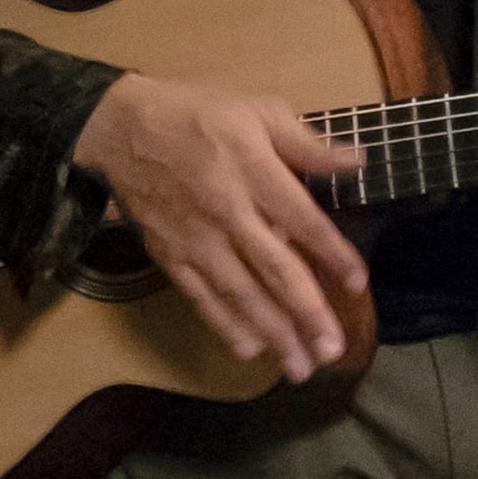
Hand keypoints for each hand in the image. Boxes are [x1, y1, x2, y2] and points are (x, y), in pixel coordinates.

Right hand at [72, 72, 366, 382]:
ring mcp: (195, 238)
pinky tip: (249, 350)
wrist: (119, 126)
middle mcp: (226, 212)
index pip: (303, 221)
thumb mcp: (259, 111)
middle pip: (274, 270)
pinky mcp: (168, 253)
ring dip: (272, 332)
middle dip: (306, 314)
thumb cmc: (198, 115)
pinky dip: (224, 325)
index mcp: (254, 173)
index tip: (358, 285)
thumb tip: (359, 161)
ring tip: (301, 367)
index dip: (333, 254)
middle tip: (333, 352)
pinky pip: (200, 295)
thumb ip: (308, 144)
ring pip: (239, 293)